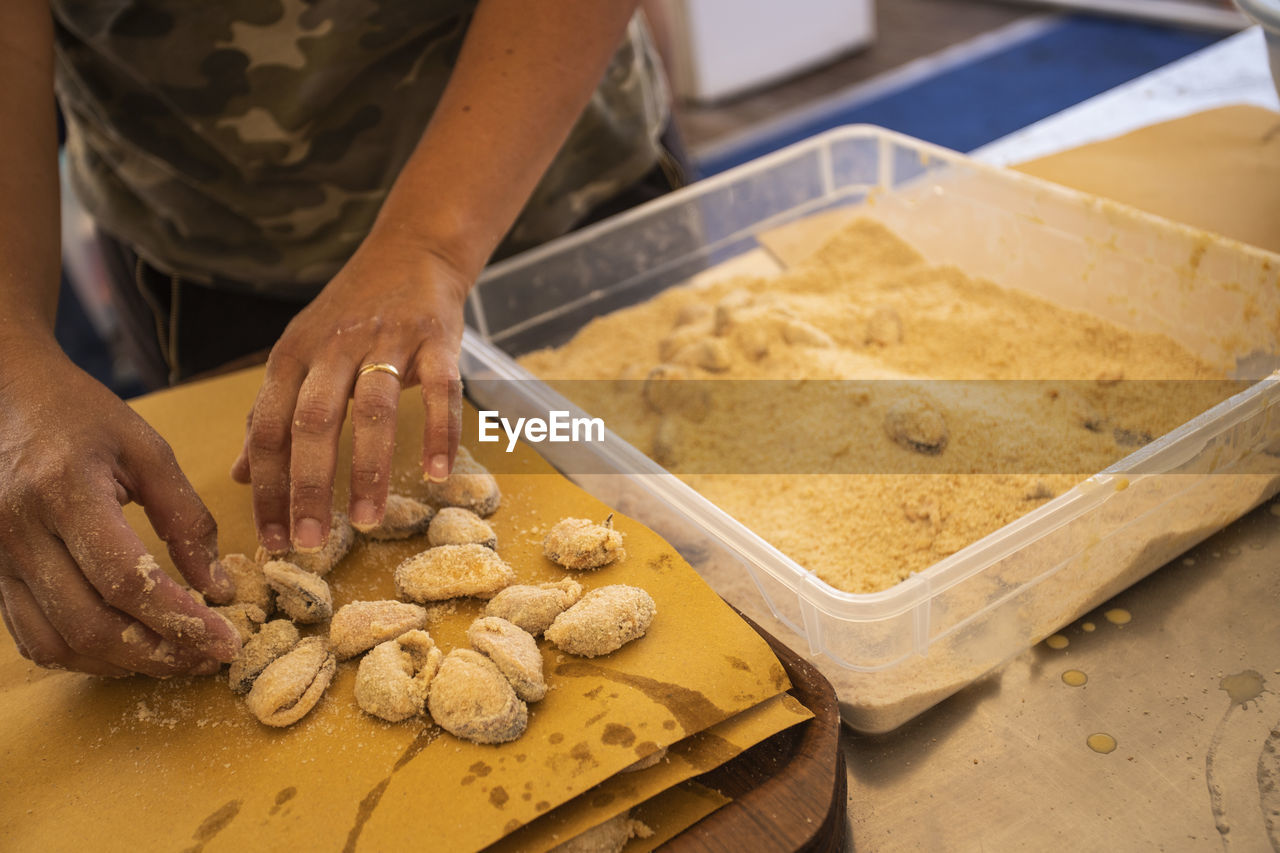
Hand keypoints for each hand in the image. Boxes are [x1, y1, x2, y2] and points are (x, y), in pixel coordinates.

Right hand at [0, 340, 241, 675]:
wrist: (8, 399)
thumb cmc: (84, 417)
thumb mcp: (148, 451)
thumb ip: (186, 519)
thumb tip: (219, 588)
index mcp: (65, 491)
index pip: (126, 580)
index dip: (180, 620)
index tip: (226, 642)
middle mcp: (21, 532)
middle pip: (91, 623)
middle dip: (158, 652)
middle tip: (208, 658)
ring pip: (59, 642)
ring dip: (122, 664)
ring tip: (176, 659)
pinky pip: (33, 637)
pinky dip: (83, 656)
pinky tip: (127, 650)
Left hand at [231, 236, 468, 551]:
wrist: (411, 252)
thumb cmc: (351, 313)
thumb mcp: (299, 356)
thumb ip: (270, 413)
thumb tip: (240, 474)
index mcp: (292, 356)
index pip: (269, 429)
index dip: (266, 487)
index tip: (271, 540)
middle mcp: (333, 347)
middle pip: (312, 422)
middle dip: (307, 485)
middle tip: (309, 541)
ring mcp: (386, 341)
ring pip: (372, 409)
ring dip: (368, 468)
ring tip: (368, 520)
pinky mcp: (435, 338)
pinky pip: (440, 390)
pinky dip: (439, 432)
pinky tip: (437, 473)